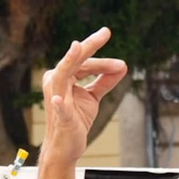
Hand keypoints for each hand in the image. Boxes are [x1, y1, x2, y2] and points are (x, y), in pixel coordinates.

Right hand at [40, 27, 127, 164]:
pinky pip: (58, 108)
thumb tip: (122, 66)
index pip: (84, 62)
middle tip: (106, 32)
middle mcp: (56, 82)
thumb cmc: (76, 119)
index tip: (115, 50)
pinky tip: (57, 99)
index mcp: (63, 77)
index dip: (101, 57)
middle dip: (90, 46)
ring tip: (78, 47)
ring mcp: (55, 98)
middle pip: (75, 61)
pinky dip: (58, 103)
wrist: (66, 146)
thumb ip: (105, 81)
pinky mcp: (60, 116)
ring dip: (72, 60)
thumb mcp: (93, 97)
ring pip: (65, 74)